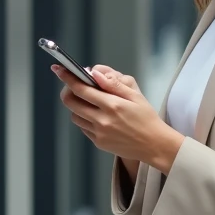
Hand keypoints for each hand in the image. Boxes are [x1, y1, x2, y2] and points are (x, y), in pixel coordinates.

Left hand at [55, 64, 182, 172]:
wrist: (154, 145)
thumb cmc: (147, 118)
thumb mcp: (135, 96)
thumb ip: (113, 84)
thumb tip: (94, 72)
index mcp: (112, 105)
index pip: (81, 89)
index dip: (68, 77)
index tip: (59, 69)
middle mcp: (102, 120)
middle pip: (71, 102)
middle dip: (68, 90)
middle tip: (74, 85)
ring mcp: (99, 134)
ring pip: (75, 115)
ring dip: (77, 106)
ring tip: (90, 101)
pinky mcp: (99, 143)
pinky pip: (83, 128)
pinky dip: (85, 119)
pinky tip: (97, 115)